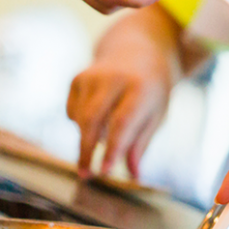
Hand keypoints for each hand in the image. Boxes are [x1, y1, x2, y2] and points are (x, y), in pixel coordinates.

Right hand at [68, 51, 171, 179]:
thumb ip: (141, 144)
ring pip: (80, 119)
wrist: (138, 52)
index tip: (103, 171)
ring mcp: (92, 76)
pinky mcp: (77, 78)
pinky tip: (100, 113)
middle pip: (92, 120)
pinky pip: (72, 112)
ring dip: (88, 137)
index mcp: (140, 88)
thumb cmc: (151, 91)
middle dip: (86, 150)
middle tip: (86, 175)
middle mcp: (113, 79)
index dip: (112, 148)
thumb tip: (134, 176)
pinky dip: (82, 123)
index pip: (122, 122)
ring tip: (106, 136)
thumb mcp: (156, 115)